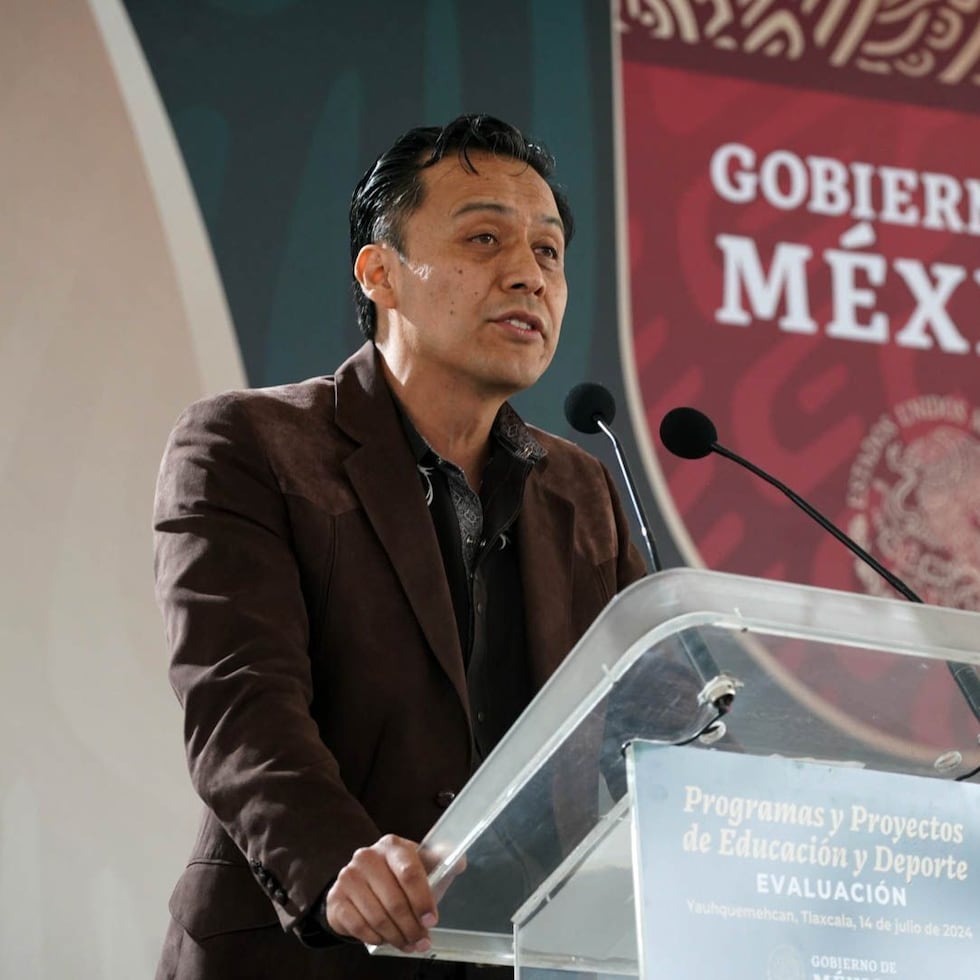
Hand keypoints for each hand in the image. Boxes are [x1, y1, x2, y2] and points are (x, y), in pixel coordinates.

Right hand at [325, 835, 437, 952]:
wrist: (359, 883)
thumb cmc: (397, 875)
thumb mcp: (420, 864)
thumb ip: (441, 861)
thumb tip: (460, 862)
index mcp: (392, 846)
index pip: (409, 873)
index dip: (422, 899)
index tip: (431, 920)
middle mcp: (367, 857)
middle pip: (394, 900)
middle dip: (412, 927)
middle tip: (422, 941)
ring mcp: (348, 877)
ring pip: (378, 917)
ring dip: (397, 937)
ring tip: (409, 944)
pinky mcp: (336, 898)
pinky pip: (360, 926)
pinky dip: (376, 937)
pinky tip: (386, 939)